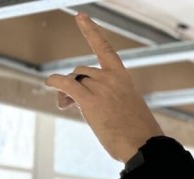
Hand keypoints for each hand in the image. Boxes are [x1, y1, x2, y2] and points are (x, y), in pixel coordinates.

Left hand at [45, 13, 164, 162]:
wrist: (144, 145)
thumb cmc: (138, 134)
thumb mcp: (129, 110)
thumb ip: (109, 100)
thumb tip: (78, 102)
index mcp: (123, 79)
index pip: (105, 50)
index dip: (91, 32)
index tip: (81, 17)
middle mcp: (111, 78)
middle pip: (82, 71)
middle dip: (75, 83)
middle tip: (70, 102)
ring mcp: (100, 88)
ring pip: (74, 80)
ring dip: (67, 91)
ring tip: (67, 106)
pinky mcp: (88, 100)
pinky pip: (65, 85)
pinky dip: (55, 82)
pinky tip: (49, 83)